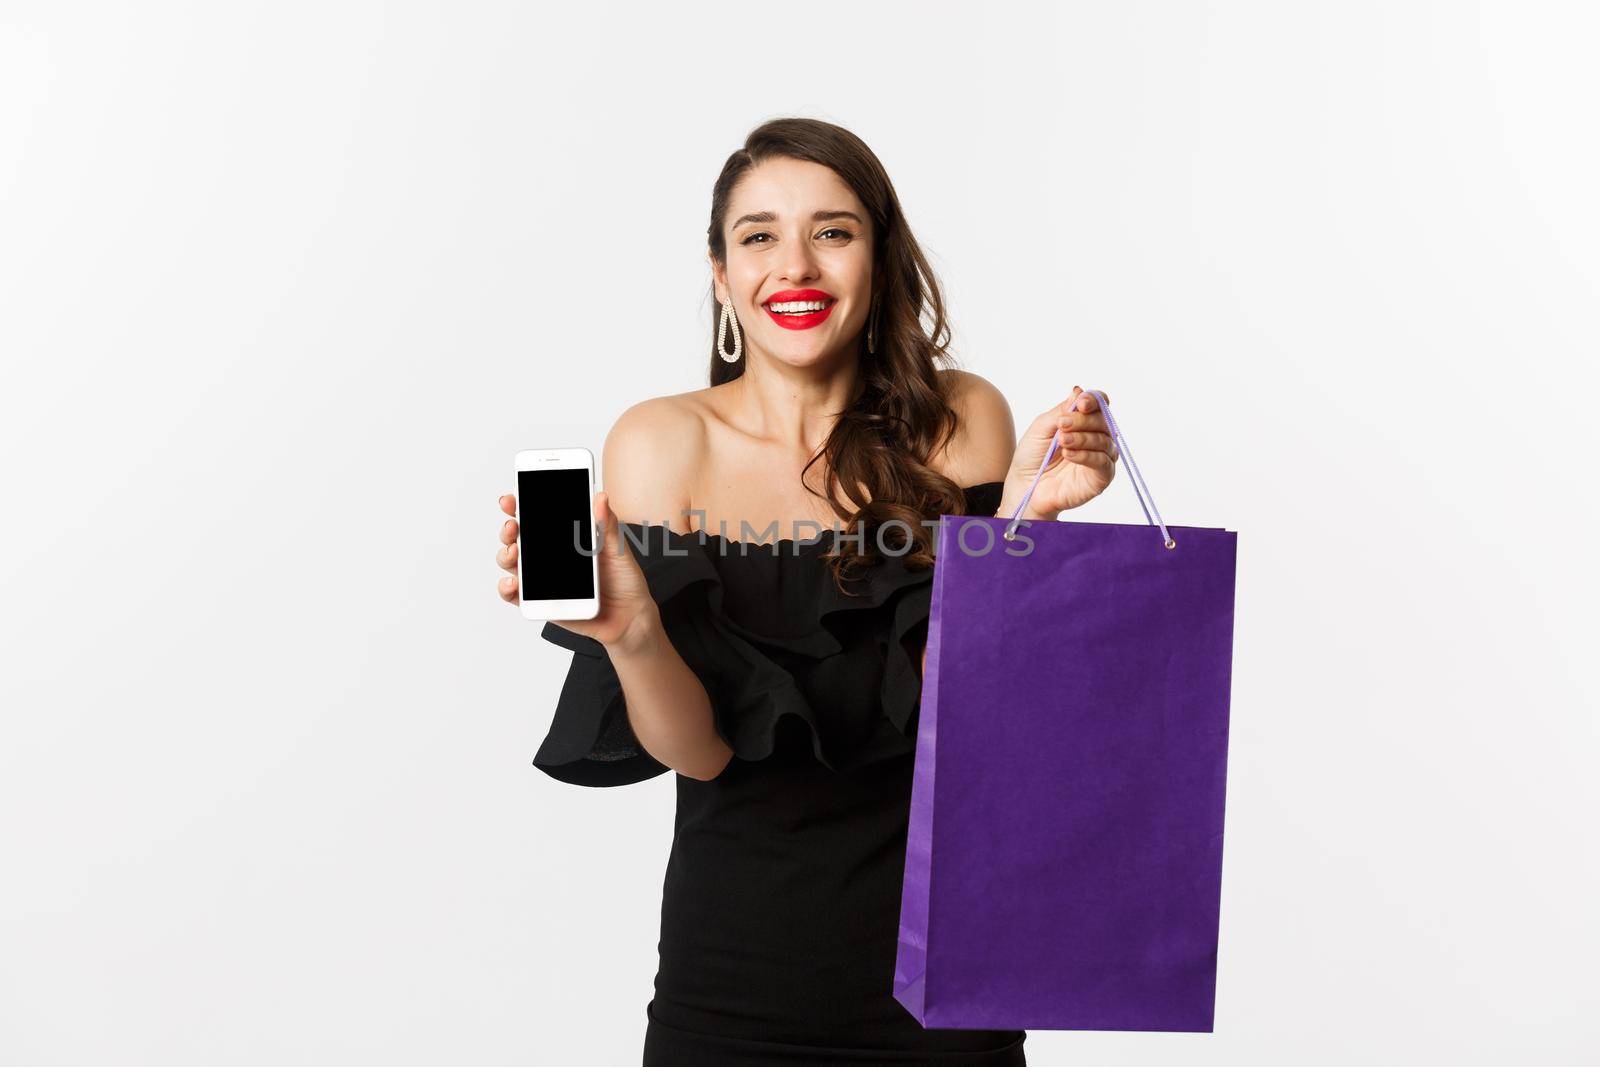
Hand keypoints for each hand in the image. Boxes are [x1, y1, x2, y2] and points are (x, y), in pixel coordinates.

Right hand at [496, 490, 660, 650]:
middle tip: (513, 525)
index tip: (512, 498)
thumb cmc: (623, 580)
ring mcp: (542, 579)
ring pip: (512, 563)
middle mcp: (548, 556)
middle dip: (509, 529)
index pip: (535, 517)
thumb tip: (601, 497)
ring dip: (506, 555)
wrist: (630, 616)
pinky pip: (516, 595)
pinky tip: (514, 582)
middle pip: (517, 538)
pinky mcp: (541, 602)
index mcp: (564, 538)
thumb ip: (607, 524)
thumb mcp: (617, 548)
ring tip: (514, 552)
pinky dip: (508, 588)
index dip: (519, 506)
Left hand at [995, 386, 1117, 520]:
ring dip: (1082, 437)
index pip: (1100, 404)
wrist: (1025, 485)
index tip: (1081, 403)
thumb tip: (1079, 391)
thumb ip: (1062, 411)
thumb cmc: (1033, 456)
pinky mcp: (1101, 478)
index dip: (1094, 400)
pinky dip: (1086, 455)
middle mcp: (1097, 437)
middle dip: (1083, 420)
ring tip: (1061, 441)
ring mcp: (1101, 457)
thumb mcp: (1042, 427)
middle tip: (1062, 425)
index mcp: (1085, 422)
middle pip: (1103, 421)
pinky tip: (1068, 454)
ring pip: (1104, 440)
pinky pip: (1103, 462)